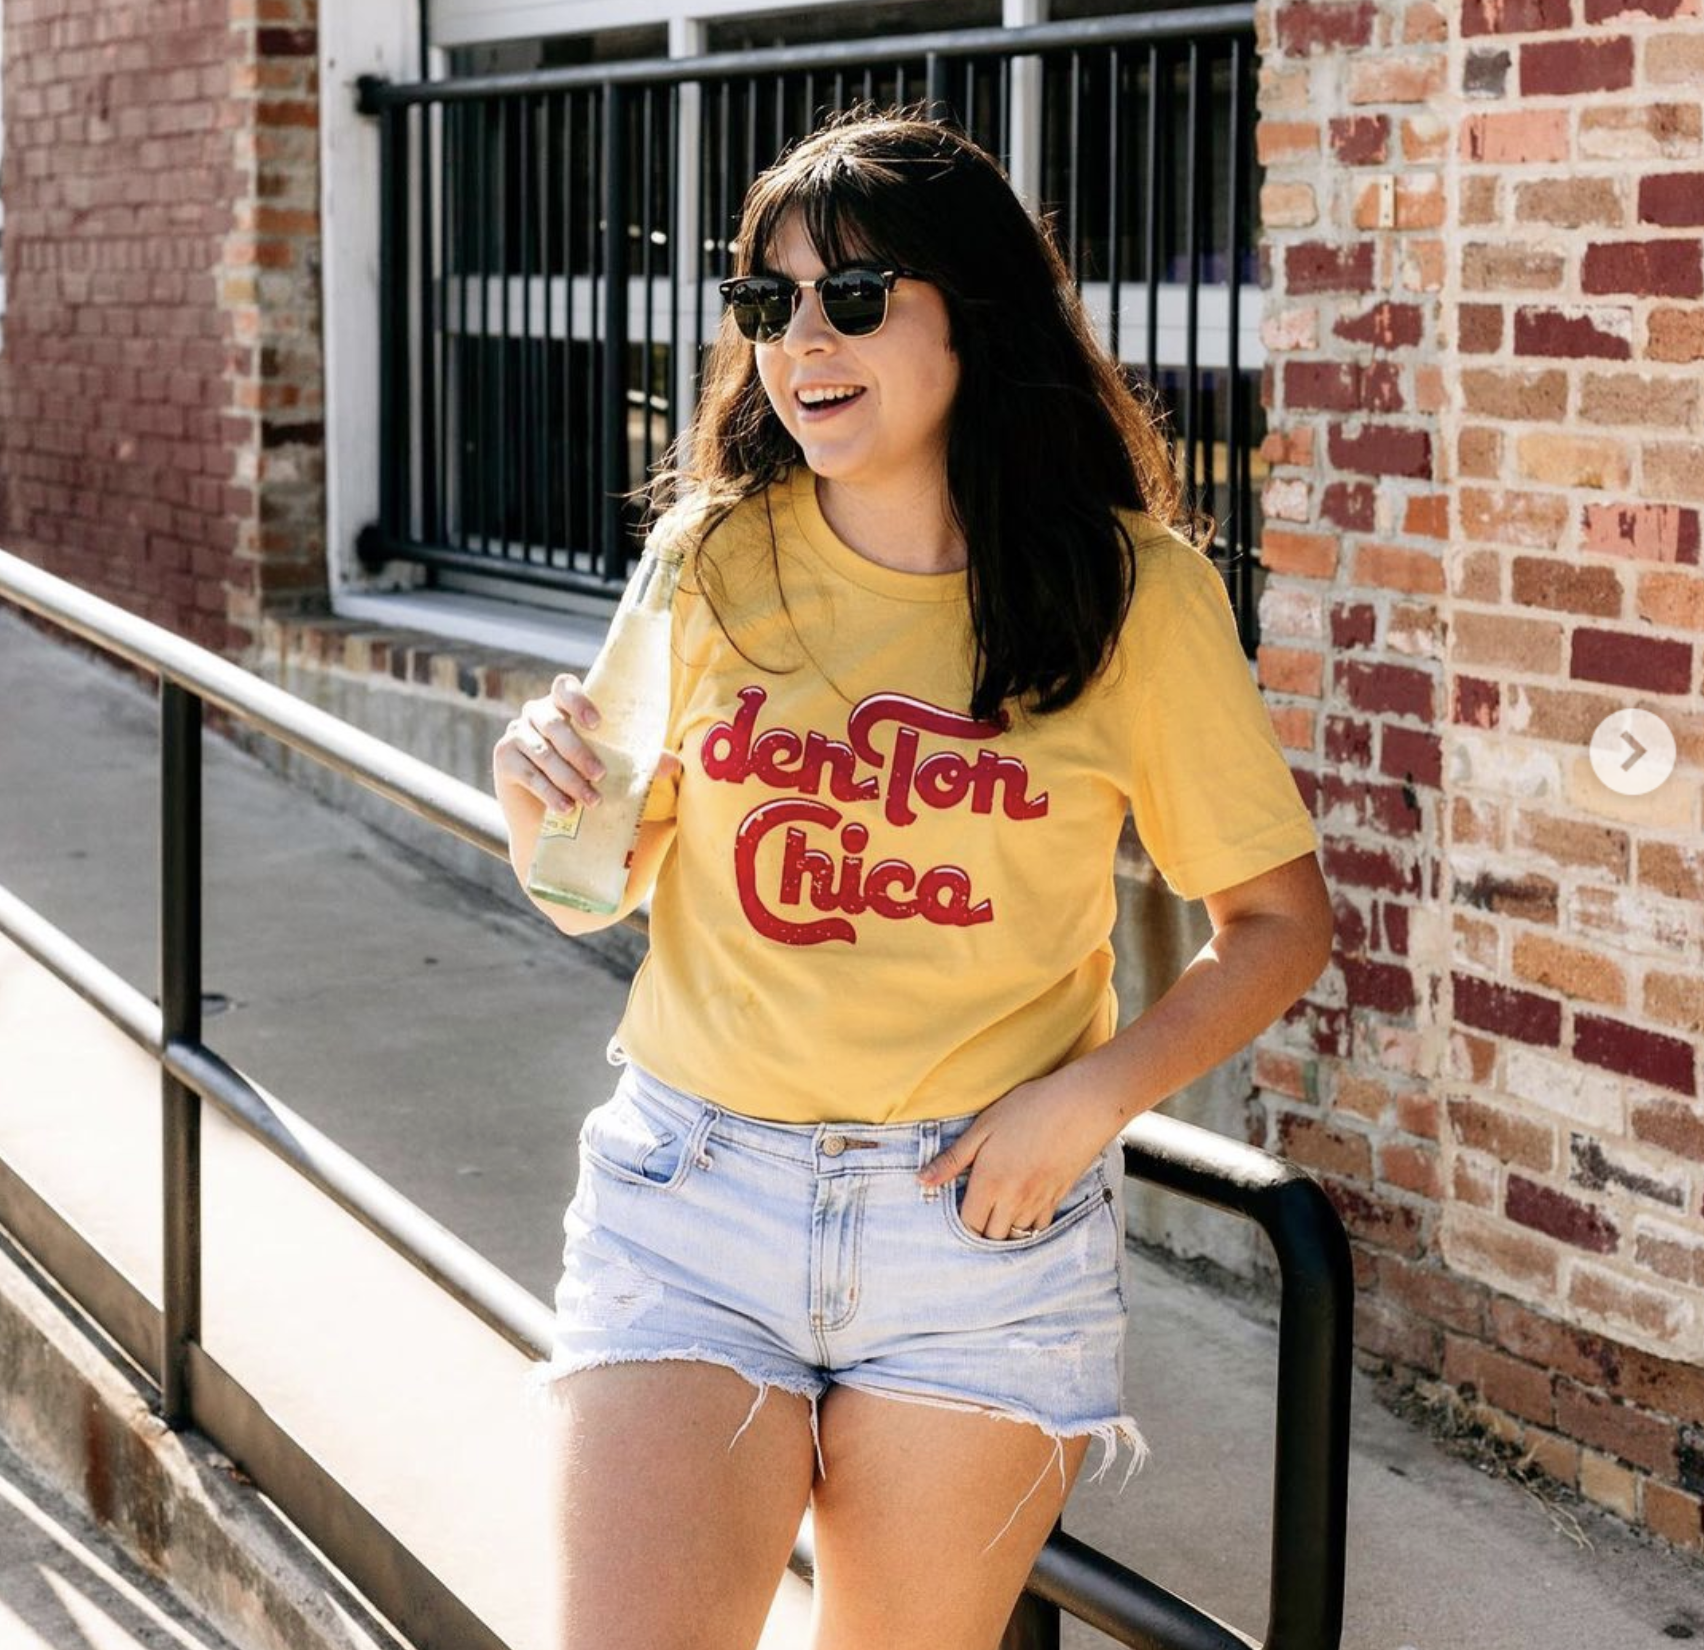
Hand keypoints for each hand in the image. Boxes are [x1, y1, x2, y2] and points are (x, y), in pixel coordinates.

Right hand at [491, 671, 680, 813]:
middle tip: (601, 776)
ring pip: (542, 751)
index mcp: (562, 705)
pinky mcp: (503, 759)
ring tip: (590, 802)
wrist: (551, 822)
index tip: (597, 723)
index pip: (564, 686)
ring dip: (567, 777)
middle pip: (554, 723)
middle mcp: (536, 714)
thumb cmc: (587, 783)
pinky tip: (566, 809)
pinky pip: (527, 774)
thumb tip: (674, 764)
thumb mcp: (616, 772)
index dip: (579, 700)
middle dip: (578, 751)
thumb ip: (641, 763)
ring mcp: (516, 734)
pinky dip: (549, 792)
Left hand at [915, 1072, 1118, 1240]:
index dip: (961, 1223)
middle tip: (974, 1215)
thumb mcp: (984, 1126)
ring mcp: (1039, 1201)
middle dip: (980, 1231)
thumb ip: (953, 1159)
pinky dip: (1027, 1227)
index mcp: (990, 1182)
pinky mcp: (1058, 1197)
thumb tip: (922, 1181)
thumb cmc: (1030, 1108)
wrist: (1083, 1104)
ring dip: (1002, 1232)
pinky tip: (1020, 1211)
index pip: (968, 1225)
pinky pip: (1039, 1227)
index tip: (957, 1211)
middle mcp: (1014, 1199)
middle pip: (991, 1237)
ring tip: (994, 1217)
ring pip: (1015, 1236)